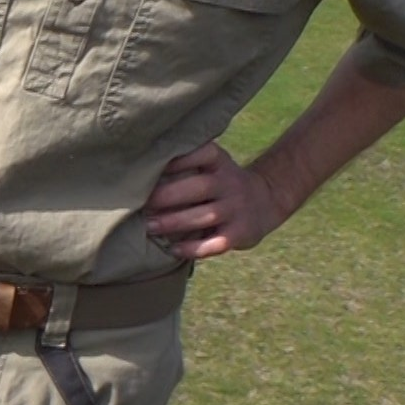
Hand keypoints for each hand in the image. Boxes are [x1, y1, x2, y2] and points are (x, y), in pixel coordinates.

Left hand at [141, 142, 288, 259]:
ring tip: (149, 227)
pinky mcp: (240, 234)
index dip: (181, 159)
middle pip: (200, 187)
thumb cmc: (222, 182)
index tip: (154, 166)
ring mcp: (236, 209)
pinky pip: (216, 243)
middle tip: (140, 204)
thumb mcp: (213, 164)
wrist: (266, 200)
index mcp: (220, 163)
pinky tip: (173, 250)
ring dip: (175, 222)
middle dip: (168, 196)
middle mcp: (230, 184)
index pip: (204, 154)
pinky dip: (194, 248)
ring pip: (205, 216)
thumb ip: (187, 163)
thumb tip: (138, 169)